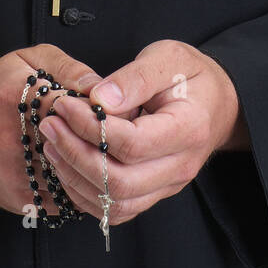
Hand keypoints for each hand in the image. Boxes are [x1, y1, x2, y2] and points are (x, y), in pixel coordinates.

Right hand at [0, 43, 102, 213]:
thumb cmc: (2, 91)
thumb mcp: (29, 61)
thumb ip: (68, 67)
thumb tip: (101, 89)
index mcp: (12, 96)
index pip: (69, 106)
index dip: (94, 109)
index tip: (107, 109)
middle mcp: (9, 138)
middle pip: (74, 144)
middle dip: (100, 141)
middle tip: (118, 135)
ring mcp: (14, 173)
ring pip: (73, 176)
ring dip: (95, 168)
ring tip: (108, 155)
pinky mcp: (21, 199)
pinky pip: (66, 199)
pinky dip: (83, 188)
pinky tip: (89, 174)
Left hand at [38, 39, 248, 226]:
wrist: (217, 102)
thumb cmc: (190, 75)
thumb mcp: (167, 58)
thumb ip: (134, 77)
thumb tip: (98, 99)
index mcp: (188, 129)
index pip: (132, 143)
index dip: (90, 128)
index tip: (64, 105)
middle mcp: (180, 166)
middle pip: (121, 183)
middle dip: (76, 155)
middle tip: (50, 126)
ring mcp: (168, 185)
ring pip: (116, 203)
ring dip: (76, 177)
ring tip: (51, 144)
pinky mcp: (154, 193)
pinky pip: (117, 209)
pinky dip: (86, 194)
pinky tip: (66, 164)